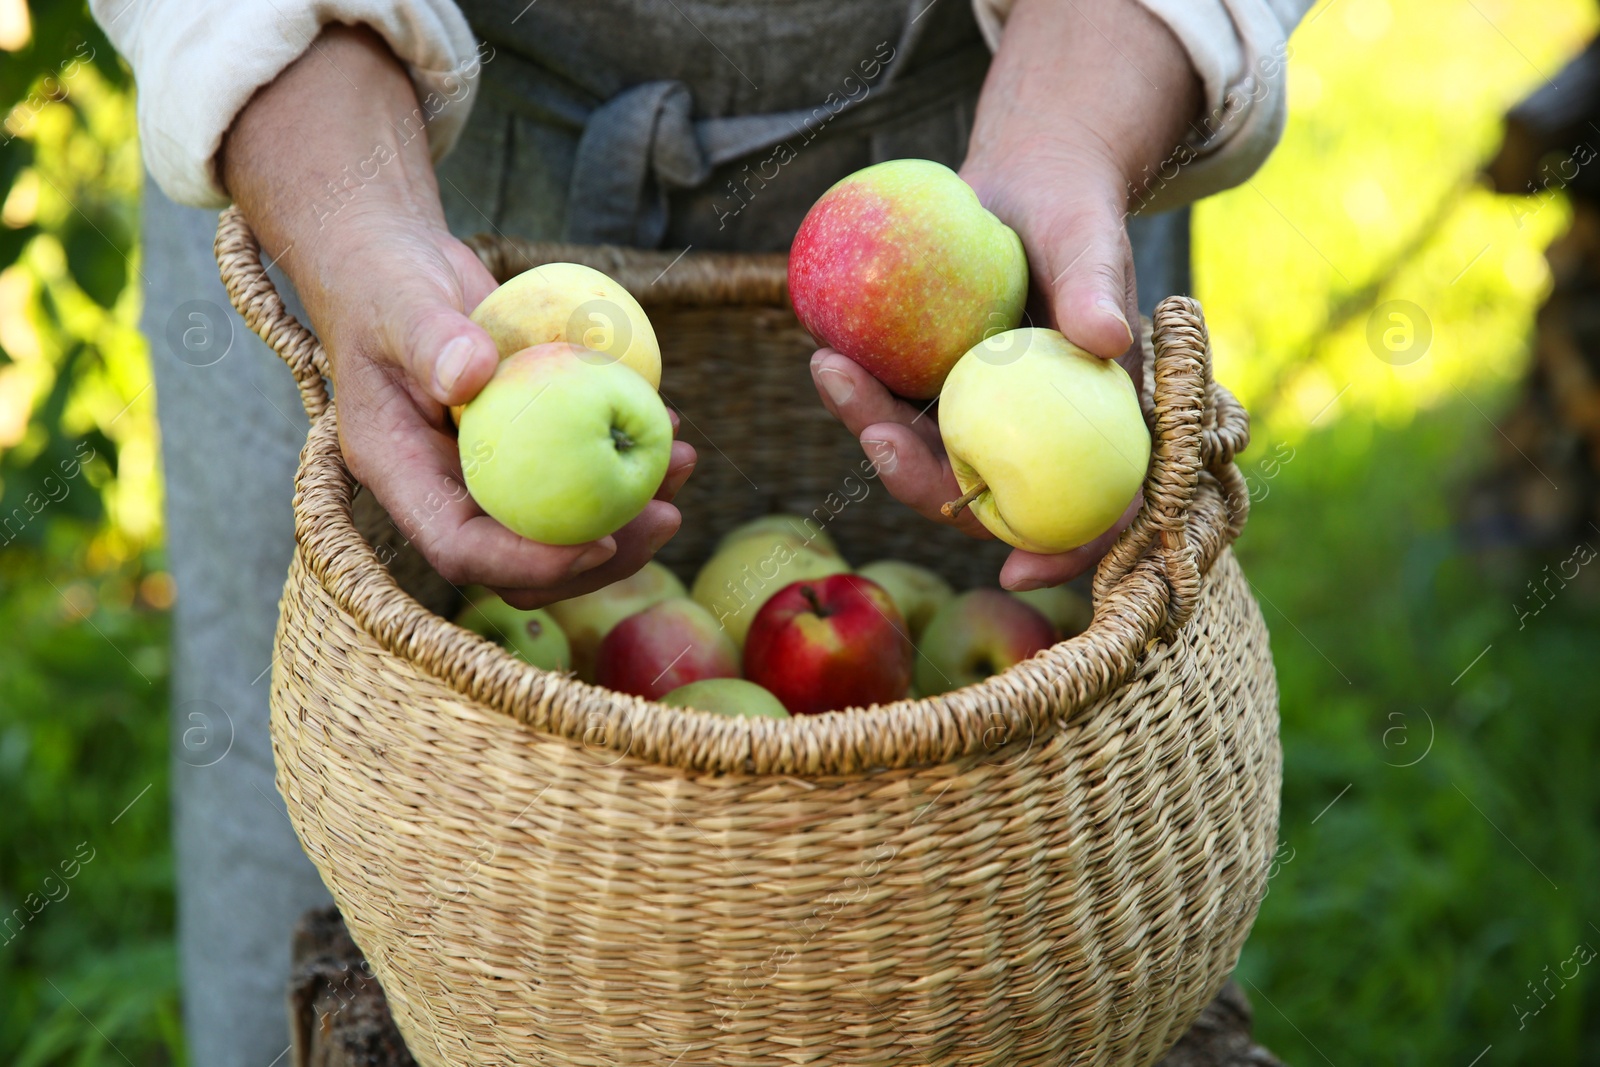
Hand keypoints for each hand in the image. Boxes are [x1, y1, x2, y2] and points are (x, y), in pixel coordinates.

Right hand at [222, 26, 692, 607]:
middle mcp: (444, 490)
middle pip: (523, 560)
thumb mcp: (398, 300)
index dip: (529, 563)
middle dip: (601, 555)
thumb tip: (473, 374)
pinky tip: (673, 424)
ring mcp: (488, 473)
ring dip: (630, 511)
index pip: (460, 549)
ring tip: (685, 461)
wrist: (398, 267)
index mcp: (401, 476)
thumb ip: (429, 338)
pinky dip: (628, 460)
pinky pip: (579, 474)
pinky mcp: (526, 448)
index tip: (599, 543)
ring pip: (560, 527)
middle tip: (667, 515)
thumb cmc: (384, 281)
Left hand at [812, 0, 1198, 589]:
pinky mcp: (932, 394)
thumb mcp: (1088, 240)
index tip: (1015, 574)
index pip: (1096, 512)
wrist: (1020, 189)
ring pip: (923, 456)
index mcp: (1094, 429)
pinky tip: (824, 349)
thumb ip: (1096, 286)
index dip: (1063, 555)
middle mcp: (1033, 441)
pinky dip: (859, 390)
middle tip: (872, 435)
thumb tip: (1109, 337)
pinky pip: (892, 409)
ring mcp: (977, 423)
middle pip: (979, 496)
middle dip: (919, 479)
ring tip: (829, 367)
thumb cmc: (1072, 215)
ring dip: (870, 429)